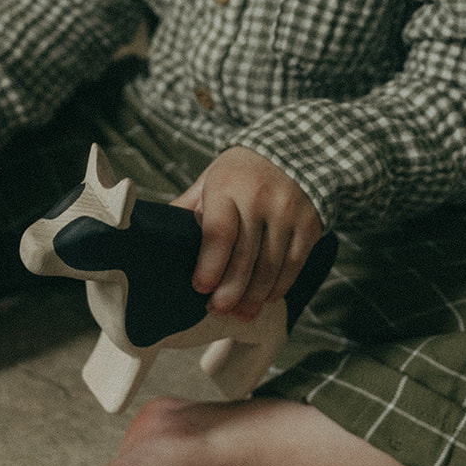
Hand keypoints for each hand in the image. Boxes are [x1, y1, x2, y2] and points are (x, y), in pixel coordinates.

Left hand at [171, 147, 321, 321]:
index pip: (218, 233)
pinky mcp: (310, 225)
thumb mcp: (210, 180)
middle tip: (217, 310)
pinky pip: (294, 264)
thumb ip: (187, 208)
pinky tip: (264, 298)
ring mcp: (289, 212)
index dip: (209, 266)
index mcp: (228, 186)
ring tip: (240, 313)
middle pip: (244, 257)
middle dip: (230, 291)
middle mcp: (261, 198)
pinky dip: (278, 286)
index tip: (200, 288)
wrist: (292, 152)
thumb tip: (154, 235)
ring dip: (253, 296)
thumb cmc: (240, 173)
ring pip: (270, 266)